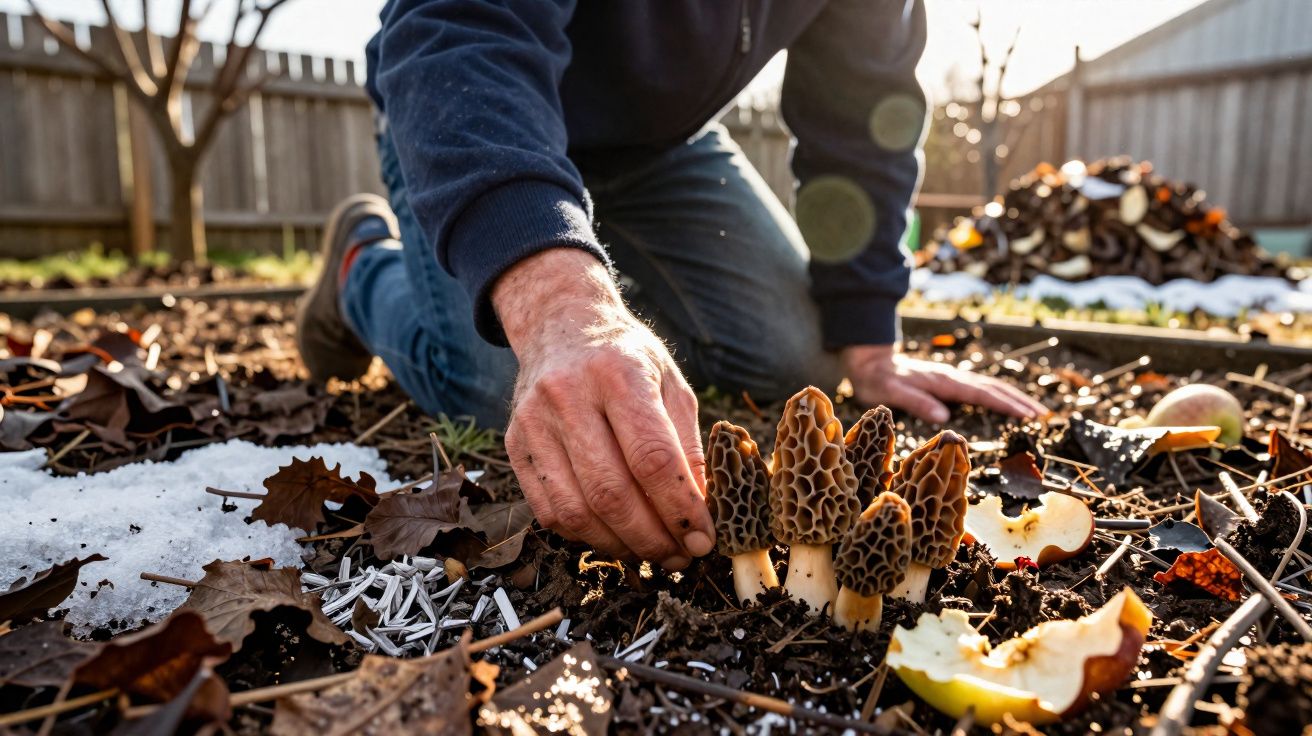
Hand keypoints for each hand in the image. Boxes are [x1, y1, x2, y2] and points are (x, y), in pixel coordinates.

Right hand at [494, 248, 713, 570]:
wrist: (560, 326)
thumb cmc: (626, 358)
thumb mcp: (671, 384)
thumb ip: (689, 445)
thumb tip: (701, 512)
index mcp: (618, 373)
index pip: (652, 458)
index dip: (681, 508)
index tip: (704, 538)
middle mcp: (568, 395)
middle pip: (611, 492)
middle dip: (652, 538)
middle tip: (681, 556)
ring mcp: (534, 422)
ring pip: (576, 511)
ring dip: (620, 546)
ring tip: (651, 551)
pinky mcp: (514, 445)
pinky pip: (549, 511)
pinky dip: (586, 536)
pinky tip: (614, 535)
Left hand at [842, 344, 1046, 423]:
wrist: (869, 361)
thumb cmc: (877, 380)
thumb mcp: (890, 394)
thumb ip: (916, 402)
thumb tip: (943, 417)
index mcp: (943, 381)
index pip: (982, 394)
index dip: (1006, 405)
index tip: (1028, 416)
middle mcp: (952, 377)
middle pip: (994, 388)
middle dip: (1019, 401)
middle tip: (1044, 416)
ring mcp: (952, 378)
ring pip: (990, 386)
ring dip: (1013, 397)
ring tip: (1035, 410)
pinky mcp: (948, 381)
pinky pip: (980, 388)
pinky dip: (999, 395)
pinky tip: (1006, 403)